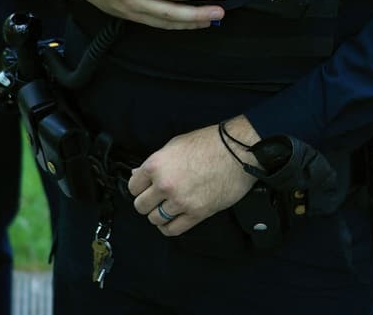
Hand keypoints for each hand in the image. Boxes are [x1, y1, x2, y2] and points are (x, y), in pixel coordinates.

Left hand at [128, 116, 261, 236]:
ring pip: (155, 219)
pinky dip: (169, 227)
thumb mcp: (176, 145)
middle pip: (141, 206)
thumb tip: (138, 175)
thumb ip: (156, 162)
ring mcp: (181, 201)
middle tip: (158, 198)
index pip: (133, 186)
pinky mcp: (197, 213)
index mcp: (157, 165)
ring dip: (159, 214)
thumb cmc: (210, 143)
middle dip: (148, 202)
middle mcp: (165, 185)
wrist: (239, 151)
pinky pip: (172, 229)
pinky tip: (173, 219)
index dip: (140, 186)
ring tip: (168, 207)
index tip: (147, 187)